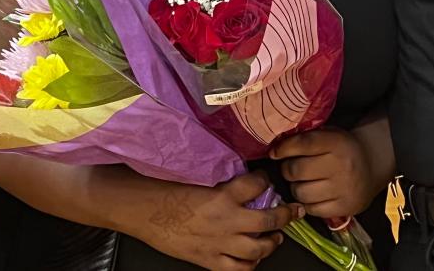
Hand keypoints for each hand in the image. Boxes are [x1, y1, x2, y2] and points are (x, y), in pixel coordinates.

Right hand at [121, 172, 298, 270]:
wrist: (140, 210)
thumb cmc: (161, 188)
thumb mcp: (193, 176)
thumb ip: (215, 177)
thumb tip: (229, 172)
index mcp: (222, 195)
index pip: (256, 184)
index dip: (264, 179)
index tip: (265, 178)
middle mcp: (227, 220)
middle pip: (268, 219)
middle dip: (285, 214)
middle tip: (293, 210)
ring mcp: (220, 243)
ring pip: (259, 248)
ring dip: (272, 241)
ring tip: (276, 236)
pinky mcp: (209, 260)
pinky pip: (239, 268)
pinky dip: (250, 264)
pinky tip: (252, 258)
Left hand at [273, 128, 378, 218]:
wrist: (372, 163)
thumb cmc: (342, 147)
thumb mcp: (328, 134)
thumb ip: (304, 138)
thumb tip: (275, 149)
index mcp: (336, 143)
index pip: (303, 144)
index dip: (284, 148)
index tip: (274, 152)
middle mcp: (341, 166)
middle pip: (297, 171)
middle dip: (287, 169)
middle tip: (290, 168)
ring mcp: (343, 189)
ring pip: (301, 192)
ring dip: (295, 187)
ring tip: (302, 181)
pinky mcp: (344, 208)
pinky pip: (312, 210)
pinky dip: (307, 202)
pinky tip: (312, 194)